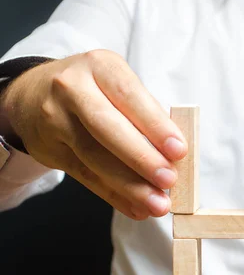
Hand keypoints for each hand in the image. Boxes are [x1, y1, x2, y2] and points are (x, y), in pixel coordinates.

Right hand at [0, 50, 186, 219]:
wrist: (33, 93)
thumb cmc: (95, 90)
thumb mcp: (118, 85)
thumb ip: (147, 113)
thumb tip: (176, 154)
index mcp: (100, 66)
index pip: (130, 97)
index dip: (156, 126)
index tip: (179, 150)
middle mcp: (72, 88)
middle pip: (108, 128)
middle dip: (142, 158)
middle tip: (168, 180)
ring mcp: (55, 119)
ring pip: (94, 157)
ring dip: (130, 186)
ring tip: (157, 204)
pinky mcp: (49, 148)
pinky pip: (85, 176)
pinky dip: (114, 196)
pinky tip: (136, 208)